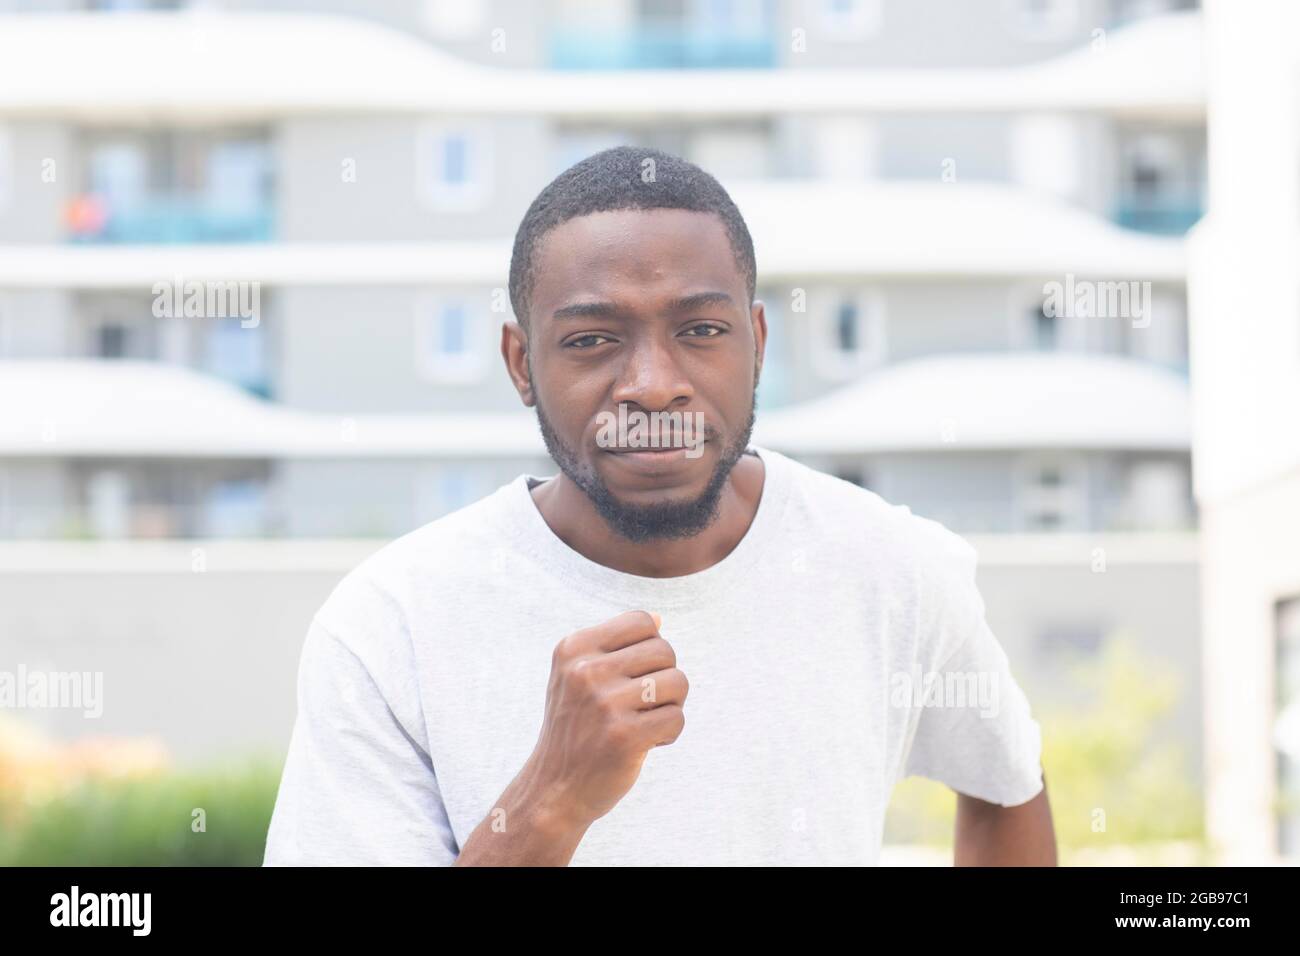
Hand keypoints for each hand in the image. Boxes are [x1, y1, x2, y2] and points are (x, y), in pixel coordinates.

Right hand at [525, 609, 688, 827]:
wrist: (553, 790)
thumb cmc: (576, 729)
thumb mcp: (577, 678)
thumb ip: (614, 646)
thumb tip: (657, 618)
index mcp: (573, 649)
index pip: (641, 621)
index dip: (650, 648)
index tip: (634, 676)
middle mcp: (585, 671)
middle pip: (664, 650)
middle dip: (664, 678)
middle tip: (644, 705)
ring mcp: (604, 703)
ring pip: (677, 682)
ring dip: (670, 706)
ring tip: (646, 722)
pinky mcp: (624, 736)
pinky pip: (677, 718)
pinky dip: (669, 733)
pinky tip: (647, 742)